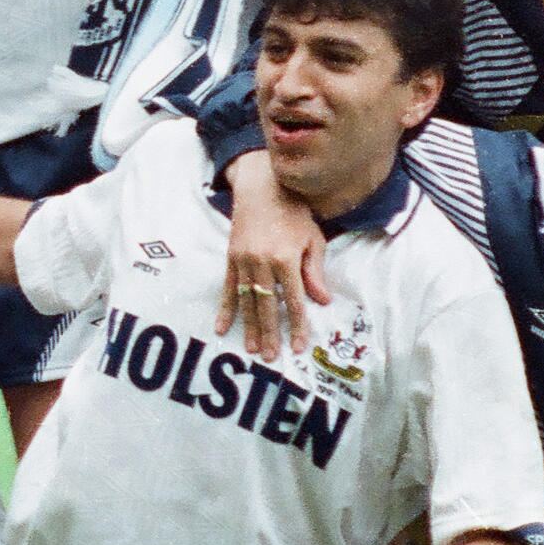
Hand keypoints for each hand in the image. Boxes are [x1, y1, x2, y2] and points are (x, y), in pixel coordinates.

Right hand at [216, 148, 329, 354]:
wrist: (262, 187)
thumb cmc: (294, 212)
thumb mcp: (312, 239)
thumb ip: (314, 271)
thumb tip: (321, 301)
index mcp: (285, 259)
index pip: (294, 300)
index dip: (297, 325)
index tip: (299, 346)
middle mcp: (262, 262)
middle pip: (267, 306)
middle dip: (270, 333)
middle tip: (271, 357)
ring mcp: (243, 261)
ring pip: (247, 301)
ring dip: (249, 327)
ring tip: (252, 349)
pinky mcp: (231, 258)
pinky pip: (228, 288)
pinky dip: (226, 309)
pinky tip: (222, 327)